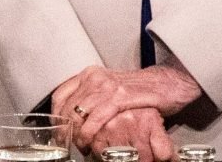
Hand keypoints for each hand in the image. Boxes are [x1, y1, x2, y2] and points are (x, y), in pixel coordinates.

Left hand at [49, 63, 201, 151]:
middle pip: (67, 106)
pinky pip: (97, 117)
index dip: (55, 115)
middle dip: (64, 129)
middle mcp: (95, 78)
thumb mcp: (110, 89)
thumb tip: (75, 115)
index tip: (56, 130)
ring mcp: (108, 87)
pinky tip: (89, 142)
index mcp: (90, 75)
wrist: (167, 83)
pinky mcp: (121, 97)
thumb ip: (93, 98)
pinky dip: (89, 132)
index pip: (60, 94)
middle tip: (65, 144)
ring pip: (79, 113)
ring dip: (76, 134)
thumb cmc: (139, 90)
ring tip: (79, 146)